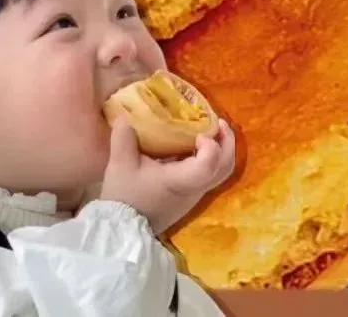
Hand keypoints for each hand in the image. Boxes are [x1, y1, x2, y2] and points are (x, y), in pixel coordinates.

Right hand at [99, 117, 235, 232]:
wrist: (123, 230)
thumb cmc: (125, 196)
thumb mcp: (120, 164)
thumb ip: (124, 138)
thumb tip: (125, 117)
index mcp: (182, 180)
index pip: (209, 164)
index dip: (210, 145)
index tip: (198, 134)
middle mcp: (196, 189)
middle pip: (226, 167)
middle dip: (227, 142)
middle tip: (219, 123)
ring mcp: (196, 195)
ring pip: (222, 173)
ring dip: (222, 150)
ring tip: (210, 132)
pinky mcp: (191, 198)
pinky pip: (211, 176)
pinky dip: (211, 159)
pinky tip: (195, 148)